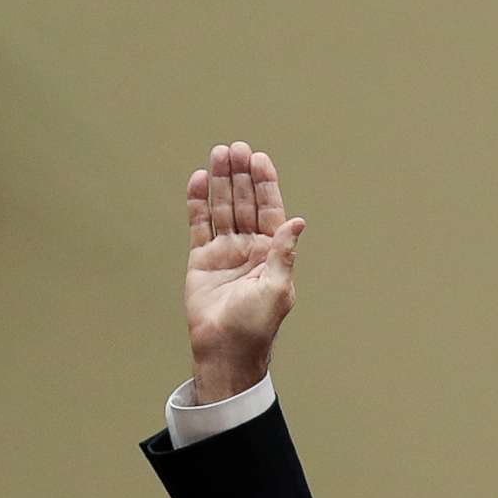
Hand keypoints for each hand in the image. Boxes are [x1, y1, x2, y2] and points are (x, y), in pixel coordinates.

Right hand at [183, 142, 305, 403]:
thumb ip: (283, 253)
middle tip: (237, 148)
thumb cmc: (256, 325)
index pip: (269, 210)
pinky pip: (199, 224)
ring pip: (222, 208)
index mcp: (271, 254)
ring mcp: (224, 252)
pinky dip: (198, 202)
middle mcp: (249, 248)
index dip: (265, 185)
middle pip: (245, 203)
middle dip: (242, 176)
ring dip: (221, 181)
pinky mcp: (201, 259)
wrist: (225, 349)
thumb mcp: (276, 288)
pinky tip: (200, 179)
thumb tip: (298, 222)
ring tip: (219, 153)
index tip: (260, 159)